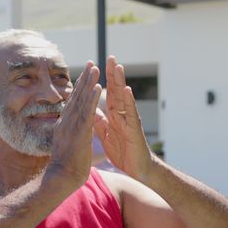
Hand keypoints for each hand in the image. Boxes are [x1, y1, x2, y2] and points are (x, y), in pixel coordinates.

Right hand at [48, 62, 101, 185]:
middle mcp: (67, 122)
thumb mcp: (65, 146)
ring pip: (82, 100)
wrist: (62, 177)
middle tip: (91, 63)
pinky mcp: (80, 132)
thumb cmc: (65, 167)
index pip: (73, 103)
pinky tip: (98, 87)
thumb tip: (65, 132)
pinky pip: (88, 111)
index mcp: (65, 125)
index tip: (84, 75)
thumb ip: (67, 135)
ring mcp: (73, 126)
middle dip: (84, 79)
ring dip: (89, 83)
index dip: (79, 88)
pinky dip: (92, 98)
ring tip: (95, 68)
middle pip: (76, 96)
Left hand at [94, 55, 152, 180]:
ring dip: (121, 81)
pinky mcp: (134, 129)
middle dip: (113, 74)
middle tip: (111, 57)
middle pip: (117, 90)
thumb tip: (91, 111)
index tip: (97, 65)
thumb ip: (99, 122)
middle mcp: (122, 115)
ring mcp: (129, 120)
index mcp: (114, 116)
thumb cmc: (123, 152)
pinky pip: (131, 113)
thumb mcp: (106, 135)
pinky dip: (129, 101)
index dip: (103, 80)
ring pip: (124, 97)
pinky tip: (127, 90)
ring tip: (118, 67)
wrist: (136, 170)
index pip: (108, 94)